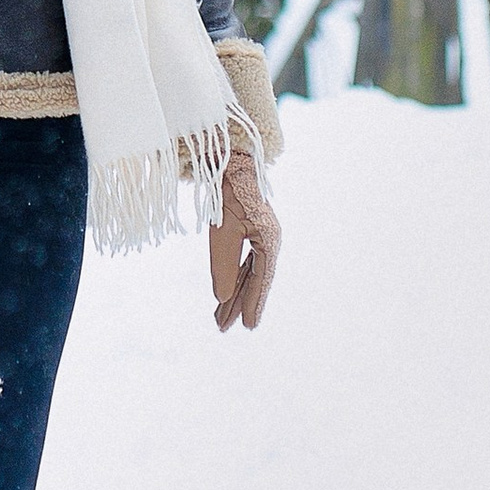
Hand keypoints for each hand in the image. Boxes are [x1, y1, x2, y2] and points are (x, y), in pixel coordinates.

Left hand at [208, 158, 280, 333]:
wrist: (230, 161)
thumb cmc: (228, 195)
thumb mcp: (222, 234)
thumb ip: (222, 267)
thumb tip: (221, 298)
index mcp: (269, 241)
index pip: (261, 280)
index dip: (253, 304)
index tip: (247, 327)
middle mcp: (269, 241)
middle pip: (254, 280)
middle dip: (238, 304)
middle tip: (224, 328)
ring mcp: (260, 235)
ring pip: (247, 272)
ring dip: (234, 293)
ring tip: (220, 316)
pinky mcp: (249, 230)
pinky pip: (243, 261)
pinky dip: (233, 276)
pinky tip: (226, 289)